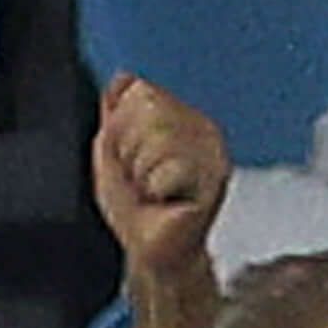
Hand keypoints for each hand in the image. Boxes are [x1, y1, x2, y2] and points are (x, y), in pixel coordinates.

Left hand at [91, 76, 229, 281]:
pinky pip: (168, 168)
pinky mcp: (215, 182)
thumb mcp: (113, 149)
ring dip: (141, 172)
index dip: (121, 129)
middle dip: (129, 150)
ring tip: (153, 193)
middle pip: (149, 109)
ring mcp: (214, 156)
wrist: (151, 252)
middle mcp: (205, 131)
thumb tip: (123, 76)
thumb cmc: (137, 209)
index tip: (131, 161)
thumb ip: (117, 111)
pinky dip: (155, 190)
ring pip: (157, 137)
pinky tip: (167, 203)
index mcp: (183, 118)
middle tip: (142, 180)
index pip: (140, 91)